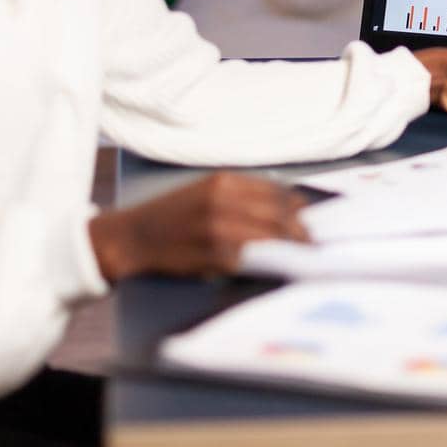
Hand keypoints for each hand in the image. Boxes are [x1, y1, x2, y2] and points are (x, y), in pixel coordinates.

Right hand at [87, 172, 308, 282]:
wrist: (134, 237)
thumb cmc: (172, 213)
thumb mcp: (205, 190)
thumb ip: (241, 193)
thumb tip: (285, 201)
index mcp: (223, 182)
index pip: (274, 192)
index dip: (295, 206)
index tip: (307, 215)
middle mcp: (223, 202)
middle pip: (276, 214)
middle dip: (299, 229)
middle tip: (311, 239)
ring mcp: (219, 229)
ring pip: (268, 237)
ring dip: (288, 246)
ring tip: (301, 253)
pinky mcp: (213, 255)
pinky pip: (249, 258)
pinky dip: (263, 260)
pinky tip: (274, 264)